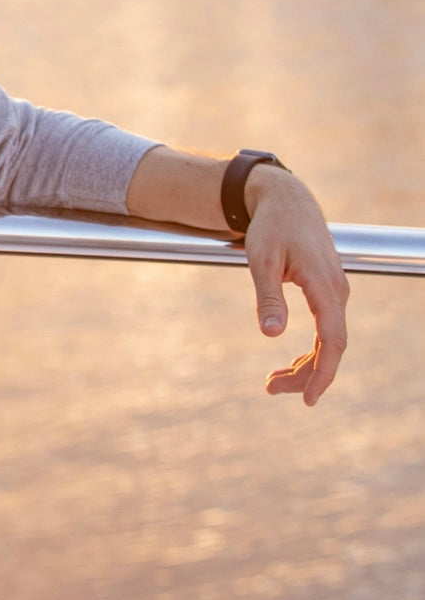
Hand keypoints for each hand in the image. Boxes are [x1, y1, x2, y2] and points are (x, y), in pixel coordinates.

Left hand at [243, 166, 349, 405]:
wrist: (285, 200)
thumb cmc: (271, 227)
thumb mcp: (261, 260)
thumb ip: (268, 297)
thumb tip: (271, 334)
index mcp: (325, 286)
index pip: (331, 341)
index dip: (322, 373)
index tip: (307, 399)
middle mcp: (337, 291)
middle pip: (330, 346)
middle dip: (306, 374)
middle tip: (271, 389)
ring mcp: (335, 292)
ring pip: (328, 340)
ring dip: (305, 365)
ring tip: (273, 383)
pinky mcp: (327, 291)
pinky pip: (325, 329)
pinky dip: (310, 350)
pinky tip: (290, 363)